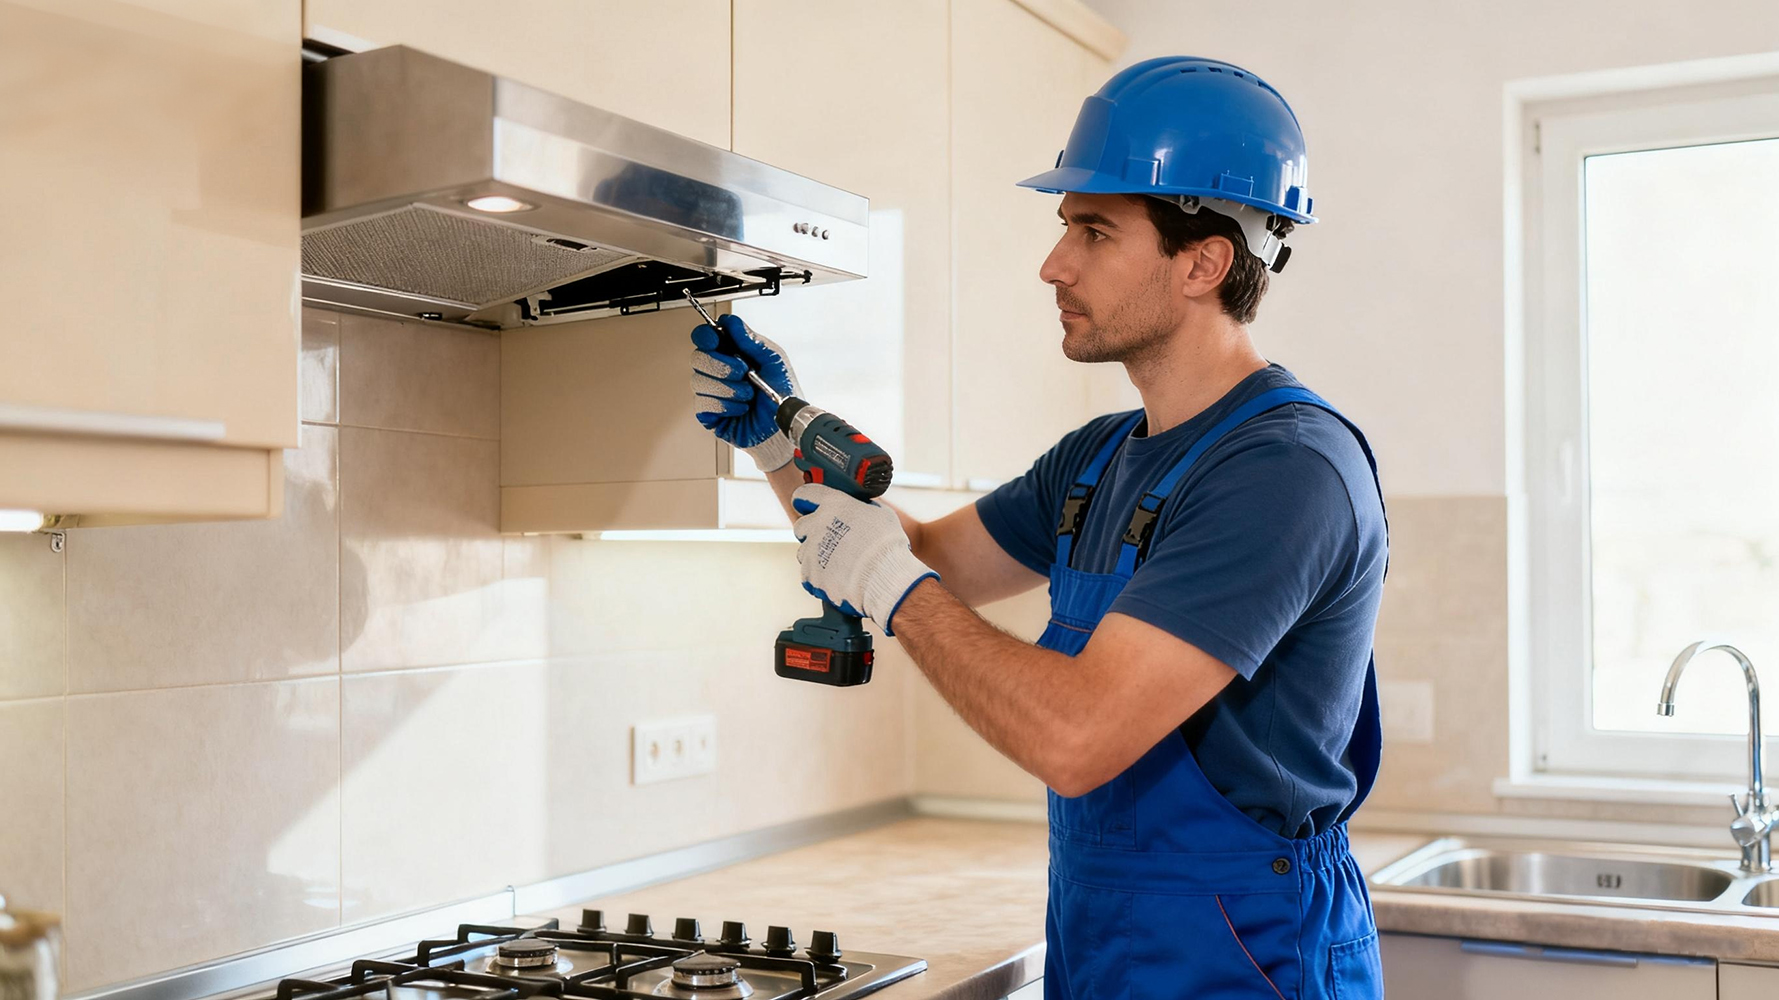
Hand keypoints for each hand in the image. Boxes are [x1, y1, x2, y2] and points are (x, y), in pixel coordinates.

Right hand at [690, 313, 800, 471]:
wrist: (784, 427)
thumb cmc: (783, 394)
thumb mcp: (774, 360)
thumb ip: (752, 340)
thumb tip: (731, 322)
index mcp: (732, 354)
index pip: (706, 337)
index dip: (706, 335)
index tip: (715, 338)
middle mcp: (719, 371)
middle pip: (697, 357)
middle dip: (720, 364)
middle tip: (742, 371)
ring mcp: (713, 392)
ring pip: (698, 380)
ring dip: (727, 387)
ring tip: (747, 394)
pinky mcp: (710, 414)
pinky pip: (703, 403)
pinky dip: (724, 405)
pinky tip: (740, 407)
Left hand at [792, 483, 937, 635]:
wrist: (885, 578)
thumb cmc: (887, 545)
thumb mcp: (881, 514)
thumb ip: (862, 507)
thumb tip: (860, 508)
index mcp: (833, 504)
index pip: (804, 494)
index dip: (806, 501)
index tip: (809, 507)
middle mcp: (817, 525)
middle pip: (801, 526)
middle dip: (812, 533)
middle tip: (830, 541)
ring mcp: (811, 551)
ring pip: (804, 552)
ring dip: (816, 557)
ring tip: (839, 565)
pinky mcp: (810, 574)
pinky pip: (809, 575)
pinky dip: (820, 578)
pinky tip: (838, 579)